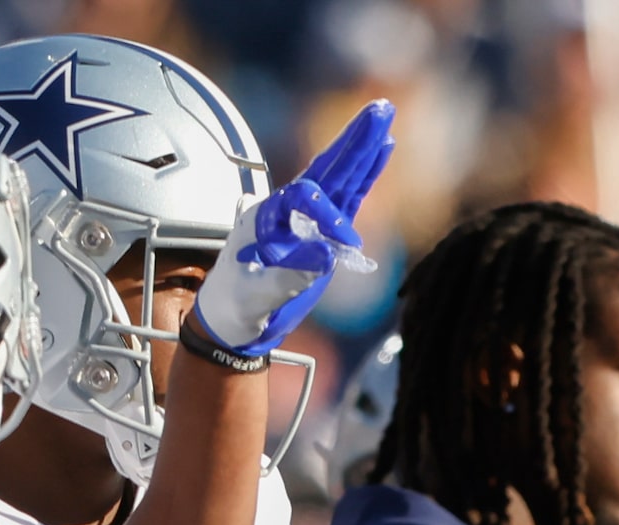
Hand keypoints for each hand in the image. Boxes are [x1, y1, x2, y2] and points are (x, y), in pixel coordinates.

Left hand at [191, 100, 394, 357]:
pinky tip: (383, 150)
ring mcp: (306, 219)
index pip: (305, 199)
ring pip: (339, 176)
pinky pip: (348, 197)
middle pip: (325, 167)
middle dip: (352, 141)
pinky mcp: (323, 233)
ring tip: (384, 117)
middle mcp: (286, 208)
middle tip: (379, 110)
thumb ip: (289, 273)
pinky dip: (365, 174)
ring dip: (362, 148)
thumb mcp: (257, 295)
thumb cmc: (238, 305)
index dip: (328, 216)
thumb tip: (325, 253)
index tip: (343, 245)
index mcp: (266, 215)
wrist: (233, 319)